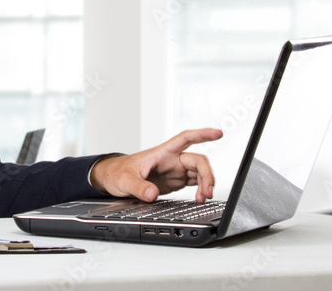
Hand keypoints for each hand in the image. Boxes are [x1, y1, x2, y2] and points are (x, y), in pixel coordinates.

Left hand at [89, 128, 222, 203]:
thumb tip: (152, 194)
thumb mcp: (124, 180)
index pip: (185, 138)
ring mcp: (174, 170)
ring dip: (205, 184)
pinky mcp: (174, 181)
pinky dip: (200, 190)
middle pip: (198, 161)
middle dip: (207, 175)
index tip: (218, 133)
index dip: (202, 134)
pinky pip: (194, 182)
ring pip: (199, 173)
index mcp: (161, 153)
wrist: (113, 180)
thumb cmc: (117, 172)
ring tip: (203, 198)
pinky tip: (199, 198)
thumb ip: (138, 187)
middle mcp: (171, 160)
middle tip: (206, 192)